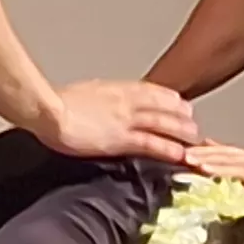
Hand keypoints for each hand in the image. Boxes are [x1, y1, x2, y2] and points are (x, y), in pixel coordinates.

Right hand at [42, 79, 197, 164]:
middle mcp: (126, 101)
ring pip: (163, 123)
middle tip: (194, 123)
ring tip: (196, 139)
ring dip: (182, 131)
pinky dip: (168, 149)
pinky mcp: (120, 139)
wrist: (47, 110)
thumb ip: (97, 98)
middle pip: (163, 106)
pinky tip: (180, 155)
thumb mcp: (82, 93)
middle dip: (181, 115)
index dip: (167, 98)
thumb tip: (98, 103)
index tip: (178, 103)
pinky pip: (151, 143)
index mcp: (115, 89)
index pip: (150, 91)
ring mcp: (125, 120)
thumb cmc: (53, 103)